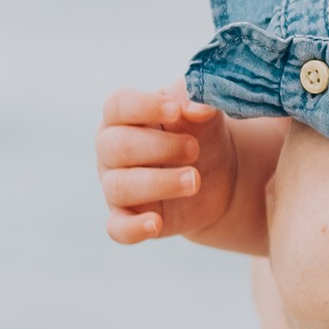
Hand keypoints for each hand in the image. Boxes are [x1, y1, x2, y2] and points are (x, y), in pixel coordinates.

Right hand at [98, 84, 263, 246]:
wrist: (217, 173)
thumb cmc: (199, 131)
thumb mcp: (202, 110)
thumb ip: (197, 99)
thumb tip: (197, 107)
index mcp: (124, 115)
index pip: (118, 105)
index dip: (144, 106)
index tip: (176, 110)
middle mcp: (111, 149)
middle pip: (116, 146)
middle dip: (159, 147)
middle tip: (195, 149)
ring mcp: (115, 185)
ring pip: (120, 186)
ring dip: (159, 183)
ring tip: (195, 180)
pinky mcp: (128, 217)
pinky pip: (118, 228)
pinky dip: (134, 228)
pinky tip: (156, 224)